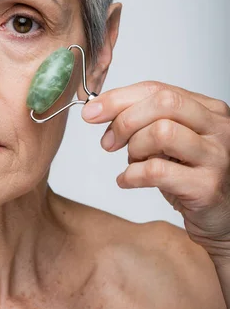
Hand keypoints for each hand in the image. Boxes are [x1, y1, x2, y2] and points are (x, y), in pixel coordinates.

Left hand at [81, 81, 229, 260]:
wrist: (222, 220)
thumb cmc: (192, 179)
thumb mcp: (171, 142)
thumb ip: (145, 121)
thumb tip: (99, 110)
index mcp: (208, 110)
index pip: (157, 89)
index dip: (118, 98)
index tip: (92, 112)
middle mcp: (217, 127)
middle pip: (162, 102)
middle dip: (125, 120)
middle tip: (109, 142)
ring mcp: (216, 156)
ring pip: (162, 132)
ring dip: (134, 148)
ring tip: (131, 162)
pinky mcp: (207, 186)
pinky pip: (157, 171)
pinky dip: (132, 175)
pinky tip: (127, 181)